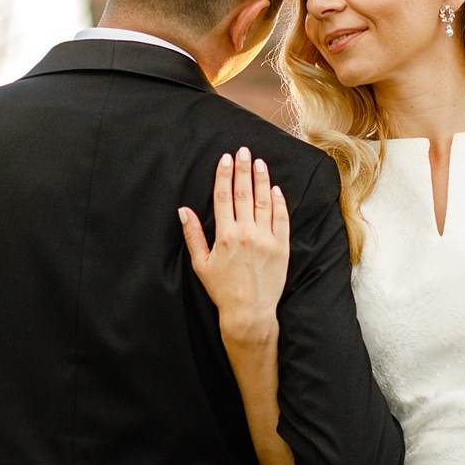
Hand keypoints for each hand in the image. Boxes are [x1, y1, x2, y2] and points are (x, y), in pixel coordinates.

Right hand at [180, 146, 288, 344]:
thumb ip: (193, 235)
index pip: (224, 197)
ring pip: (264, 202)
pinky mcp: (282, 248)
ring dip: (262, 180)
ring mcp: (267, 239)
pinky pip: (281, 219)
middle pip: (244, 194)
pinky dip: (279, 203)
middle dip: (244, 170)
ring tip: (260, 163)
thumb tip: (183, 211)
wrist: (249, 312)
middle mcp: (247, 233)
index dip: (225, 175)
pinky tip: (276, 190)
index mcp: (225, 235)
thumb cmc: (222, 290)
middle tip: (244, 151)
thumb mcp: (201, 264)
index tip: (226, 159)